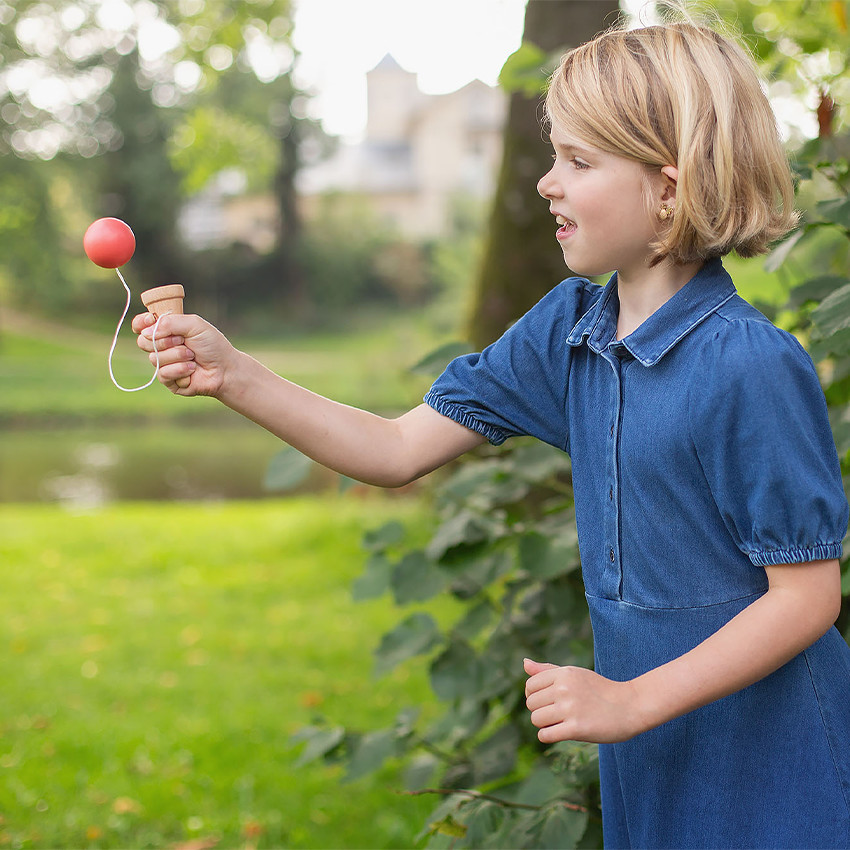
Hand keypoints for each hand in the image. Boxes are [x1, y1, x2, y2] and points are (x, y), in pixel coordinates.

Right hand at [132, 312, 235, 396]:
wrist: (225, 369)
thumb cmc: (213, 345)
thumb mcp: (194, 325)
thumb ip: (170, 322)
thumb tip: (147, 332)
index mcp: (166, 330)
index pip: (141, 325)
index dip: (141, 323)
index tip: (150, 319)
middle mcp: (162, 347)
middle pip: (143, 342)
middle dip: (165, 341)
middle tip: (184, 341)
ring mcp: (164, 364)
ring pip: (154, 358)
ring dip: (177, 356)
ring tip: (193, 357)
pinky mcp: (168, 381)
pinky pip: (163, 374)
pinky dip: (180, 370)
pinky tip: (192, 370)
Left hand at [524, 658, 647, 743]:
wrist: (630, 706)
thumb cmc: (599, 690)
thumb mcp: (575, 674)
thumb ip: (548, 670)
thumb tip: (524, 663)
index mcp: (563, 673)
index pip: (530, 686)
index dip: (534, 696)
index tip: (548, 702)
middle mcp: (564, 688)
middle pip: (531, 704)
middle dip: (540, 711)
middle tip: (557, 714)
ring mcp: (570, 708)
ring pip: (536, 720)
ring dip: (544, 725)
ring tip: (559, 723)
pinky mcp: (576, 728)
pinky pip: (545, 735)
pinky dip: (548, 737)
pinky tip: (560, 733)